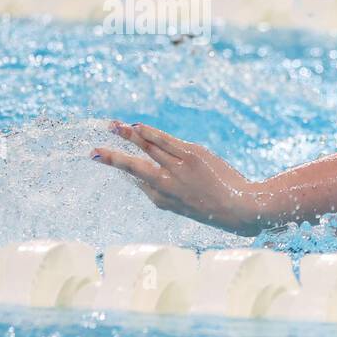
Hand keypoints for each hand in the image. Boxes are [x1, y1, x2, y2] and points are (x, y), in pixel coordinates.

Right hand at [93, 121, 267, 234]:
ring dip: (127, 136)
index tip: (114, 161)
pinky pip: (164, 140)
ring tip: (111, 126)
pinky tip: (136, 126)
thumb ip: (171, 197)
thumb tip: (152, 183)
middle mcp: (166, 185)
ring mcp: (177, 169)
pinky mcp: (190, 155)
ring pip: (146, 149)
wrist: (243, 209)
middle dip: (111, 159)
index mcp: (164, 202)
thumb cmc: (220, 210)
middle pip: (133, 168)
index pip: (140, 183)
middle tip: (93, 152)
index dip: (128, 171)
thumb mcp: (189, 209)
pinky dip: (149, 132)